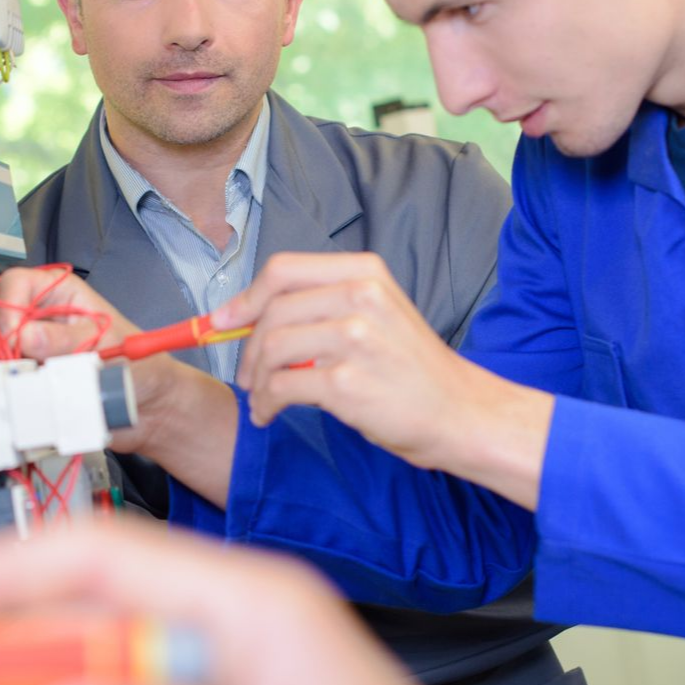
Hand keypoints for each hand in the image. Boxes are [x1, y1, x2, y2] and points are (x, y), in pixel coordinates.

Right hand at [0, 268, 160, 456]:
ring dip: (2, 362)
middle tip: (18, 361)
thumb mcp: (105, 346)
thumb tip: (25, 335)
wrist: (146, 405)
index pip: (15, 282)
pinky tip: (27, 394)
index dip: (9, 306)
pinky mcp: (25, 372)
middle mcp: (39, 313)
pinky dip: (5, 384)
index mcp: (60, 292)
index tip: (15, 338)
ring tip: (33, 379)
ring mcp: (28, 343)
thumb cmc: (137, 365)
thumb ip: (65, 341)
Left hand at [213, 253, 552, 506]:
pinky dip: (266, 403)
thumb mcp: (380, 314)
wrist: (460, 412)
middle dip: (248, 346)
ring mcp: (354, 338)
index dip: (246, 296)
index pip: (284, 270)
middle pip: (271, 311)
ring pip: (271, 349)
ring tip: (264, 399)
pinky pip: (280, 387)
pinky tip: (271, 414)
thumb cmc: (414, 370)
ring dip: (256, 379)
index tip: (223, 320)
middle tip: (249, 374)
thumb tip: (246, 314)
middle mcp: (361, 297)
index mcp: (366, 274)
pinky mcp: (346, 382)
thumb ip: (326, 305)